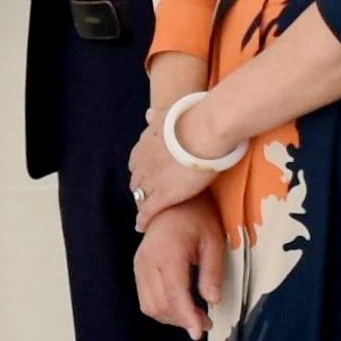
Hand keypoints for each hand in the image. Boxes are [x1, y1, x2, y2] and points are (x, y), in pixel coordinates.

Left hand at [126, 93, 218, 223]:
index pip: (137, 163)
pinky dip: (143, 220)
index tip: (149, 176)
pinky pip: (147, 212)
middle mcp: (143, 164)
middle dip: (142, 188)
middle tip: (149, 195)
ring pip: (140, 197)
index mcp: (145, 145)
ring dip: (143, 203)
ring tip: (147, 211)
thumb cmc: (193, 120)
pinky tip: (142, 226)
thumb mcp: (169, 113)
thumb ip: (158, 118)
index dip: (143, 171)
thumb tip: (148, 114)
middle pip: (137, 181)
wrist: (203, 132)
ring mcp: (151, 181)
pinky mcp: (162, 196)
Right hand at [133, 205, 225, 338]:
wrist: (171, 202)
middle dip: (182, 320)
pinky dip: (162, 309)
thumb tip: (213, 301)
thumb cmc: (197, 217)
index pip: (175, 294)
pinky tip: (179, 306)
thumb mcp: (213, 241)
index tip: (199, 332)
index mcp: (167, 254)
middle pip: (160, 305)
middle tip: (205, 323)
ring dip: (171, 317)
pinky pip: (146, 298)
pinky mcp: (138, 269)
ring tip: (194, 316)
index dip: (187, 317)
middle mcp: (147, 262)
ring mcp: (139, 266)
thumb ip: (212, 273)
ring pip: (150, 306)